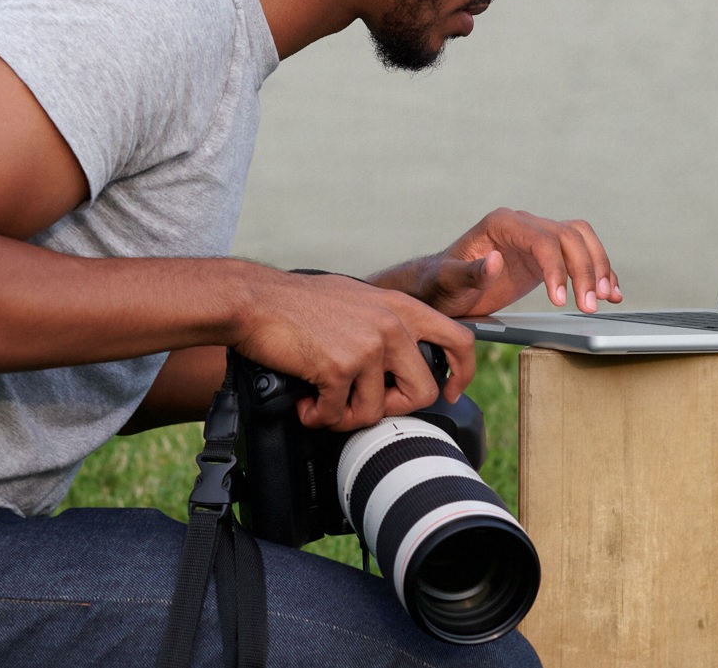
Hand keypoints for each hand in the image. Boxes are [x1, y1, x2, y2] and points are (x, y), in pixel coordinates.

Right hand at [229, 270, 474, 431]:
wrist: (255, 300)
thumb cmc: (299, 304)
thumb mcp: (359, 301)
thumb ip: (388, 325)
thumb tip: (401, 365)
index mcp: (401, 308)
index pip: (460, 339)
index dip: (462, 373)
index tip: (449, 392)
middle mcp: (391, 326)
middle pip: (422, 392)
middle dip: (391, 409)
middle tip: (360, 404)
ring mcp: (368, 346)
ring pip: (375, 412)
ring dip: (344, 417)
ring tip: (322, 402)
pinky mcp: (340, 366)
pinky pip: (337, 414)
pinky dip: (317, 417)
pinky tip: (305, 402)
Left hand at [370, 208, 622, 316]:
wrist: (441, 290)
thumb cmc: (440, 285)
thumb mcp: (448, 282)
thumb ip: (470, 272)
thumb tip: (495, 259)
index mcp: (501, 224)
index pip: (542, 239)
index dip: (557, 268)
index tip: (561, 300)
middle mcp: (523, 224)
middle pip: (568, 237)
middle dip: (584, 270)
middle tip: (589, 306)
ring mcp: (536, 238)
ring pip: (580, 241)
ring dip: (598, 268)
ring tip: (606, 298)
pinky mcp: (545, 256)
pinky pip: (579, 254)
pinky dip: (598, 271)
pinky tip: (610, 293)